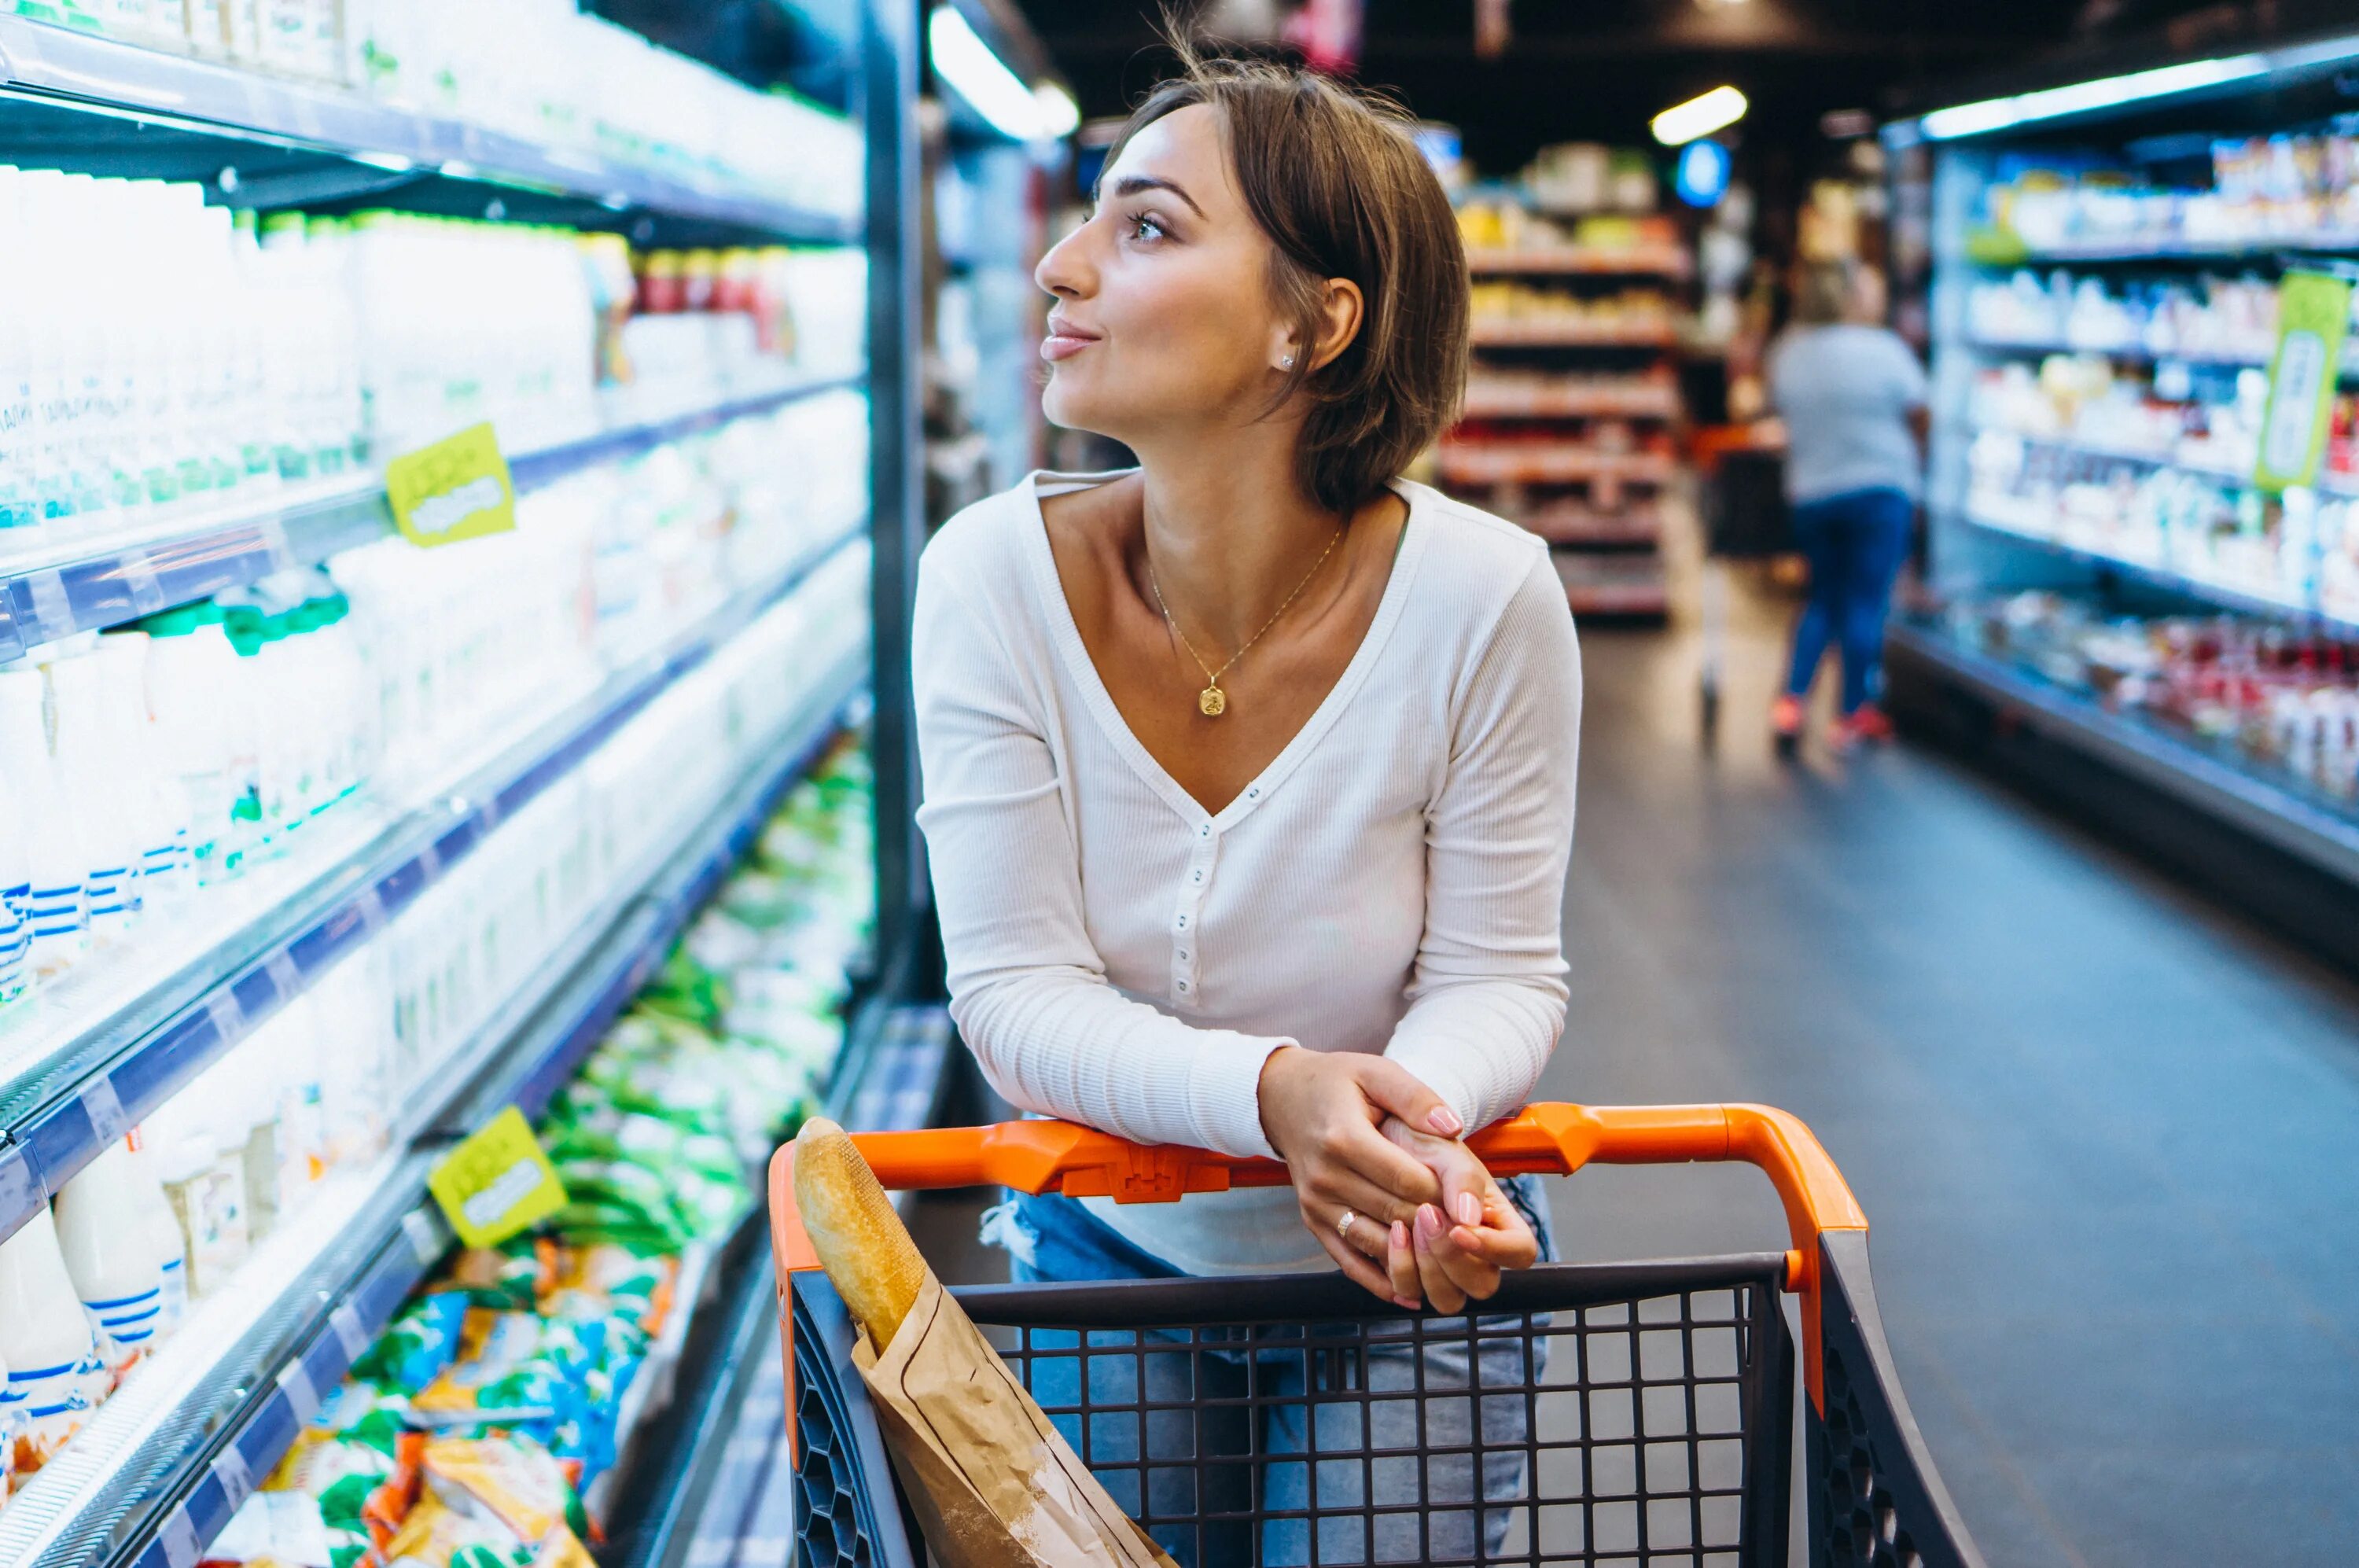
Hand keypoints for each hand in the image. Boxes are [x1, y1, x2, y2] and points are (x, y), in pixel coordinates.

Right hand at [1258, 1047, 1462, 1303]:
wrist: (1282, 1097)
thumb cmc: (1337, 1083)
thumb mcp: (1377, 1073)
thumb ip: (1417, 1099)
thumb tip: (1453, 1129)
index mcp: (1343, 1139)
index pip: (1408, 1181)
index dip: (1446, 1194)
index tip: (1474, 1201)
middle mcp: (1324, 1177)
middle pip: (1396, 1215)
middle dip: (1438, 1224)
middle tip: (1474, 1230)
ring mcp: (1316, 1204)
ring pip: (1377, 1244)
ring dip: (1417, 1254)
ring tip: (1451, 1252)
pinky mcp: (1312, 1221)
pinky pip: (1349, 1261)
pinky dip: (1382, 1280)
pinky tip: (1412, 1291)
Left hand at [1371, 1119, 1538, 1314]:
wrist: (1383, 1143)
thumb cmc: (1423, 1145)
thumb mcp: (1447, 1150)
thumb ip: (1463, 1179)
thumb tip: (1469, 1218)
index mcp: (1498, 1222)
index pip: (1521, 1253)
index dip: (1496, 1249)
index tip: (1460, 1228)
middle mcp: (1476, 1253)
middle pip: (1482, 1285)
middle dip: (1452, 1257)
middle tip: (1426, 1215)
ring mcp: (1444, 1270)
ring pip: (1447, 1299)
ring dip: (1426, 1267)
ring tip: (1406, 1224)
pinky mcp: (1410, 1275)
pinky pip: (1408, 1292)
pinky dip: (1398, 1268)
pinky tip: (1392, 1233)